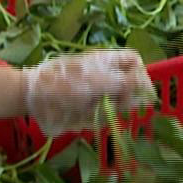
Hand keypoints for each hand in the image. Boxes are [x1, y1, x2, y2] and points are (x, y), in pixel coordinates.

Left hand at [20, 50, 155, 134]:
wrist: (34, 98)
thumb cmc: (65, 82)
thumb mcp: (97, 80)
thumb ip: (125, 84)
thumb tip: (147, 90)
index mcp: (108, 62)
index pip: (134, 62)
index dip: (142, 74)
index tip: (141, 92)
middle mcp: (106, 78)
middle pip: (131, 87)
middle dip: (129, 98)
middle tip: (119, 104)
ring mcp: (97, 95)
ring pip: (119, 106)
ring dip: (112, 111)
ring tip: (95, 109)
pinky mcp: (89, 112)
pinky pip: (104, 119)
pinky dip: (98, 120)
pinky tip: (86, 117)